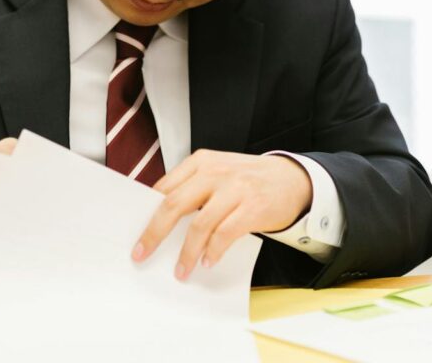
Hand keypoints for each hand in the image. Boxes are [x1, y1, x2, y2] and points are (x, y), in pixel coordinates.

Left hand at [132, 150, 311, 280]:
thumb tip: (160, 219)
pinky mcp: (252, 207)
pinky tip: (208, 261)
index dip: (147, 214)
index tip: (137, 234)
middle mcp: (214, 172)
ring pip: (199, 225)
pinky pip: (224, 234)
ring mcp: (234, 189)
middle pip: (174, 204)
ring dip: (187, 252)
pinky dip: (213, 251)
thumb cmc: (249, 180)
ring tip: (181, 270)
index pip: (164, 188)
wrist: (294, 179)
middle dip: (154, 233)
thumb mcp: (218, 173)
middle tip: (143, 253)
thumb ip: (192, 189)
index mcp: (201, 162)